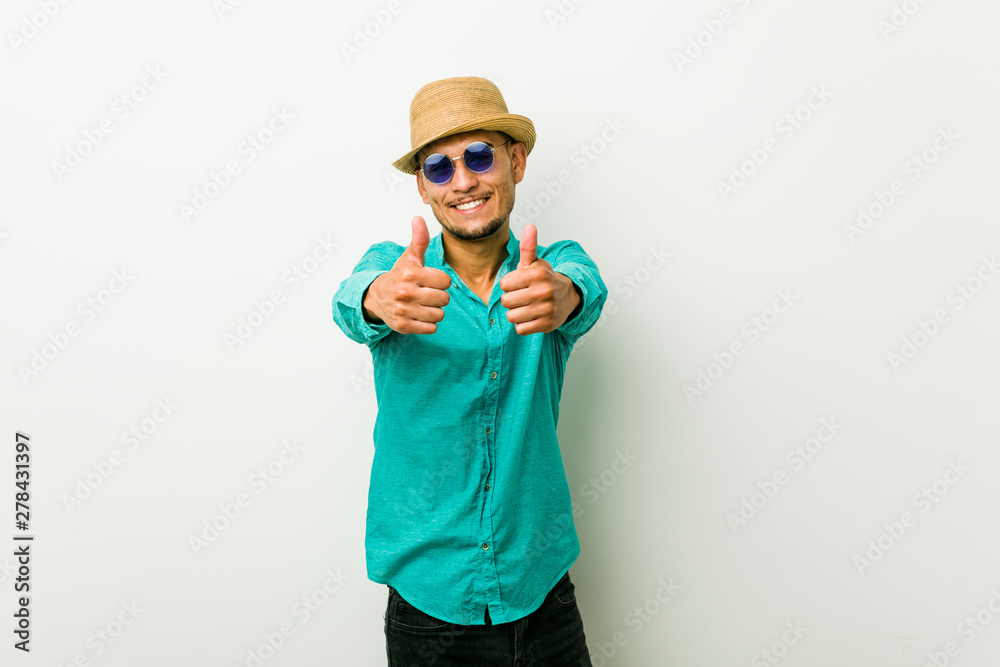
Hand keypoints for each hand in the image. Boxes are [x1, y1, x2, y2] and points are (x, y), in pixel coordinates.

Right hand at [363, 216, 451, 333]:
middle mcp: (405, 292)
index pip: (446, 281)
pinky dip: (428, 323)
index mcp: (409, 274)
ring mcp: (403, 310)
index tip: (430, 280)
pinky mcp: (403, 326)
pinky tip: (418, 315)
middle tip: (426, 293)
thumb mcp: (409, 257)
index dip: (441, 281)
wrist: (377, 297)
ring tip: (422, 304)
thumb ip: (419, 240)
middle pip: (444, 299)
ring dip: (434, 310)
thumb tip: (418, 218)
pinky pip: (431, 328)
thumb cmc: (399, 276)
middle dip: (439, 296)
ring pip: (439, 314)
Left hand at [499, 223, 580, 334]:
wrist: (568, 297)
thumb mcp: (535, 263)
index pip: (504, 285)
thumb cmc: (544, 279)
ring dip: (516, 313)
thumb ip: (528, 246)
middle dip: (511, 299)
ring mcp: (546, 310)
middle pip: (506, 301)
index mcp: (538, 274)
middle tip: (522, 296)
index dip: (508, 284)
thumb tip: (529, 226)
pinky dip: (523, 324)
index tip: (519, 284)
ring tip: (526, 306)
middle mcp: (543, 292)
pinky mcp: (547, 325)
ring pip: (512, 316)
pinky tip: (532, 316)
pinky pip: (521, 329)